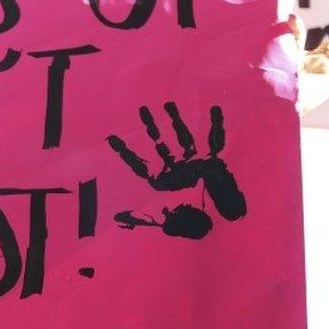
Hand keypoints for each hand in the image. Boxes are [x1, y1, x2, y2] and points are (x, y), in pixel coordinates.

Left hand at [107, 102, 244, 239]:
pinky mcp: (212, 162)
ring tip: (168, 104)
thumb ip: (139, 217)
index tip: (112, 138)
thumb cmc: (185, 221)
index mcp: (160, 181)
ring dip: (176, 121)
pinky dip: (216, 125)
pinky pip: (214, 140)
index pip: (139, 164)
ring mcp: (193, 163)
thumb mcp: (159, 218)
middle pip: (160, 143)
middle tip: (142, 108)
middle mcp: (175, 168)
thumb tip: (116, 217)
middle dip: (151, 127)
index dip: (126, 152)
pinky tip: (215, 108)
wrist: (212, 224)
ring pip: (182, 137)